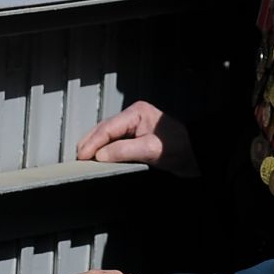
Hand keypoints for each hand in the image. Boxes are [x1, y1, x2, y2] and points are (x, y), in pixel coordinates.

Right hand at [76, 100, 199, 175]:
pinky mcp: (137, 139)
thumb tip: (99, 155)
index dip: (92, 142)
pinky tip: (99, 160)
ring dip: (96, 148)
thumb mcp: (150, 149)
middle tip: (77, 159)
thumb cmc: (178, 148)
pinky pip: (116, 144)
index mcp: (136, 113)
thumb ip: (123, 150)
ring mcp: (135, 128)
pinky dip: (105, 151)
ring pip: (108, 136)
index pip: (107, 128)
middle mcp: (133, 117)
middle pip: (104, 130)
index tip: (81, 156)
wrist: (196, 154)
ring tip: (84, 160)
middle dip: (90, 143)